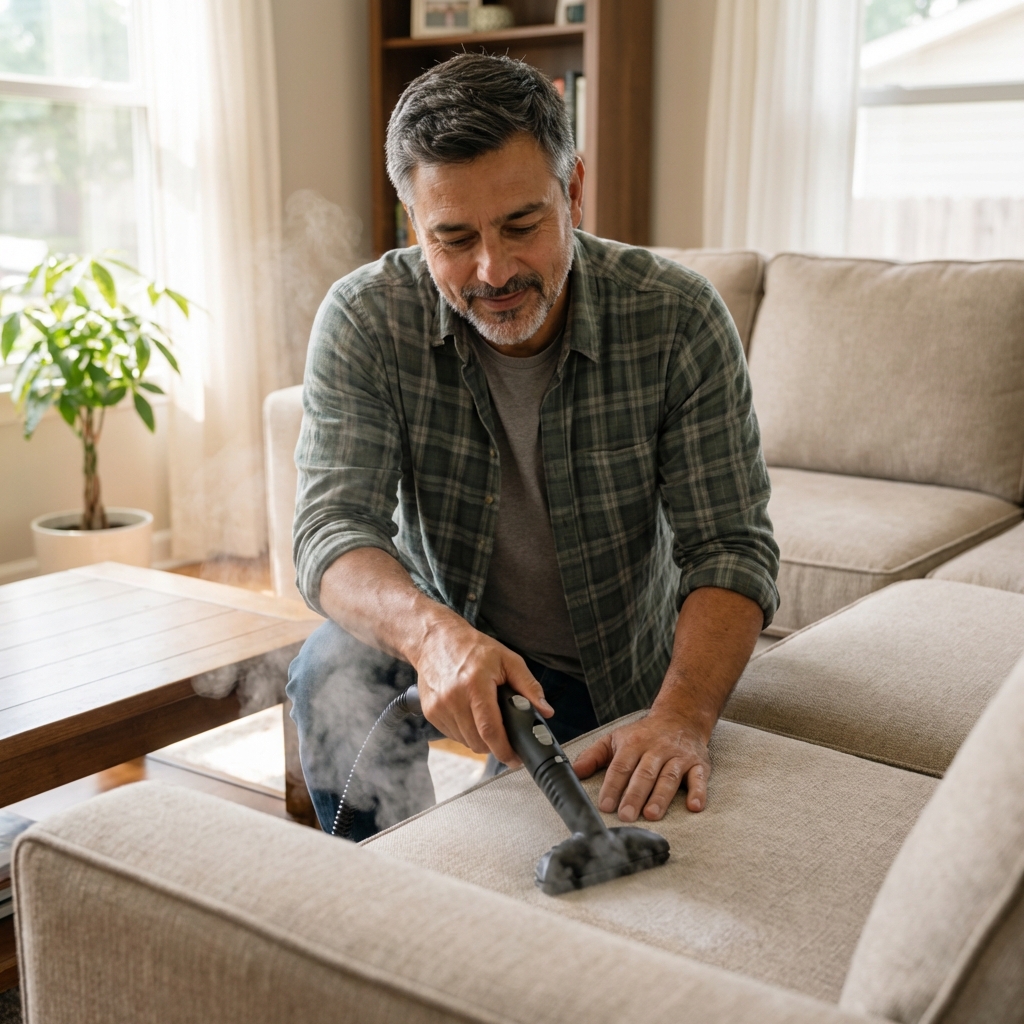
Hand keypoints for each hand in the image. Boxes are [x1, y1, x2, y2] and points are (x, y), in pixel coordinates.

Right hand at [414, 618, 552, 764]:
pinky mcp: (430, 713)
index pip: (489, 729)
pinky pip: (453, 735)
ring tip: (485, 717)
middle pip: (477, 741)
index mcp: (475, 685)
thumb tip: (545, 710)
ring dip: (479, 739)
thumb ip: (528, 686)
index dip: (504, 749)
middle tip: (505, 736)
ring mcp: (439, 707)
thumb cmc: (473, 648)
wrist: (435, 640)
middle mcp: (453, 698)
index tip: (515, 759)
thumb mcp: (508, 660)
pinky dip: (465, 732)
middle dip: (495, 745)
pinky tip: (470, 714)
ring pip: (465, 741)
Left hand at [572, 710, 710, 821]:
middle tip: (626, 816)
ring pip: (669, 777)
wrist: (680, 717)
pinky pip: (700, 778)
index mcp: (634, 744)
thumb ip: (594, 756)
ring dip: (661, 796)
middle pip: (644, 774)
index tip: (605, 805)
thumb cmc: (643, 734)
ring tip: (652, 814)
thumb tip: (574, 772)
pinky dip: (699, 792)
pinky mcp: (698, 764)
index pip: (621, 766)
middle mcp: (656, 749)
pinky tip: (695, 806)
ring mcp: (678, 757)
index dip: (612, 786)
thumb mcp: (616, 739)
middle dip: (634, 795)